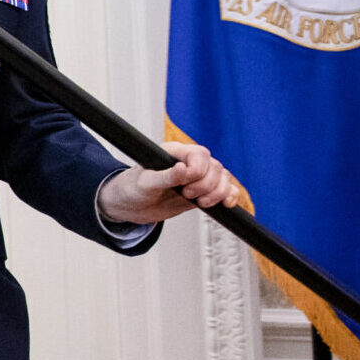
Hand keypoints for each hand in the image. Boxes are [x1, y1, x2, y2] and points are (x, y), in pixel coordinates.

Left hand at [98, 140, 239, 224]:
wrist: (129, 206)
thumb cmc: (132, 189)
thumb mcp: (145, 183)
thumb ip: (165, 177)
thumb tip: (184, 169)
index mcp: (173, 153)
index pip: (200, 154)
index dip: (198, 170)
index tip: (185, 185)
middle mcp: (188, 162)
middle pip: (215, 167)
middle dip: (206, 185)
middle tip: (186, 195)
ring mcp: (197, 178)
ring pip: (223, 178)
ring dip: (218, 192)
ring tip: (200, 203)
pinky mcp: (203, 192)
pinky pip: (226, 190)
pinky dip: (230, 196)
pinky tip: (226, 204)